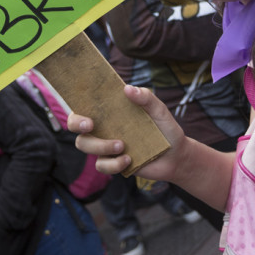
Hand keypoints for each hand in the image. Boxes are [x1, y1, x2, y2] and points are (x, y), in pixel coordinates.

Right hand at [70, 85, 187, 180]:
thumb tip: (127, 88)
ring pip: (85, 145)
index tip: (87, 116)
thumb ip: (145, 97)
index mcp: (112, 111)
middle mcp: (105, 127)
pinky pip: (102, 165)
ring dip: (101, 146)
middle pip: (77, 127)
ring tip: (122, 146)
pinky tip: (129, 160)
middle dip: (77, 125)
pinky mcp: (113, 163)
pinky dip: (113, 164)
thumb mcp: (159, 110)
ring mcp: (106, 146)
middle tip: (90, 126)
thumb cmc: (166, 128)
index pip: (85, 106)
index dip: (77, 109)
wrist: (177, 156)